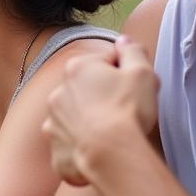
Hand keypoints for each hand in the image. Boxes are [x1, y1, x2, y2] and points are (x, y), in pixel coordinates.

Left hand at [43, 35, 158, 186]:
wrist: (110, 153)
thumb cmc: (127, 110)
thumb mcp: (142, 72)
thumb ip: (133, 51)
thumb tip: (123, 41)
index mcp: (76, 68)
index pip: (106, 63)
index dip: (126, 74)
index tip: (135, 88)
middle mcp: (57, 92)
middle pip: (88, 90)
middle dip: (105, 97)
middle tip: (127, 111)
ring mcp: (53, 122)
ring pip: (76, 117)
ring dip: (91, 121)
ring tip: (113, 133)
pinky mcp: (55, 149)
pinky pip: (71, 145)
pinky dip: (83, 148)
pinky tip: (100, 151)